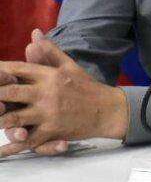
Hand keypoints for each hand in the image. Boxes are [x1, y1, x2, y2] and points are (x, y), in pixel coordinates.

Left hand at [0, 29, 127, 156]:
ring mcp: (49, 114)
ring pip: (15, 119)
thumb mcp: (69, 66)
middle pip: (11, 92)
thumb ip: (49, 51)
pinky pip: (28, 142)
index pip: (18, 69)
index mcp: (49, 75)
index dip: (0, 70)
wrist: (109, 110)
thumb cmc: (87, 87)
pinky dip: (11, 148)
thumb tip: (34, 33)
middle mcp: (47, 93)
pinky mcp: (52, 131)